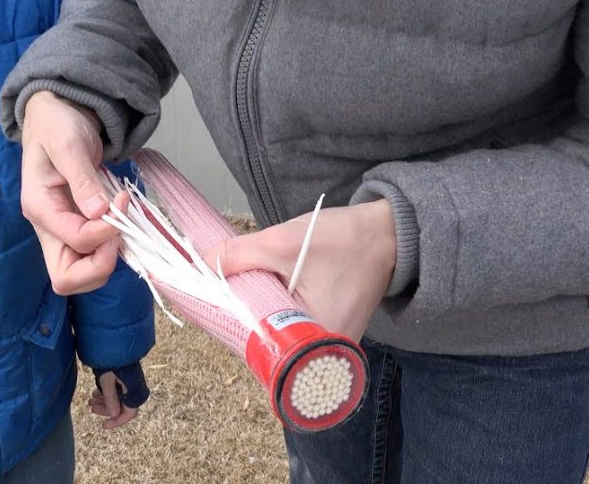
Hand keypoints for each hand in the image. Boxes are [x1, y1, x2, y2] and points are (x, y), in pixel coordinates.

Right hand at [20, 92, 128, 293]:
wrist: (57, 116)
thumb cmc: (58, 125)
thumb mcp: (69, 145)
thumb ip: (82, 179)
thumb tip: (99, 212)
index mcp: (39, 207)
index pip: (74, 240)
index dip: (103, 232)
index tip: (120, 203)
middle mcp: (47, 227)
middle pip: (66, 277)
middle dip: (99, 266)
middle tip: (119, 235)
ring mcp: (61, 231)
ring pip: (81, 274)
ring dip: (107, 259)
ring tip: (121, 225)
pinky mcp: (76, 228)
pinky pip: (92, 256)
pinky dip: (110, 250)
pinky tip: (119, 223)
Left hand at [89, 366, 147, 429]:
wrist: (113, 341)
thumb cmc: (111, 360)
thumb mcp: (107, 380)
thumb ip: (111, 399)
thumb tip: (113, 414)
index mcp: (133, 390)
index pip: (129, 413)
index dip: (117, 421)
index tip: (103, 425)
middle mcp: (133, 388)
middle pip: (121, 406)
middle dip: (105, 409)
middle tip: (91, 408)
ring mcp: (127, 382)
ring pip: (116, 398)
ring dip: (103, 402)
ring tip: (90, 401)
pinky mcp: (122, 377)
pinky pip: (115, 390)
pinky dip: (105, 393)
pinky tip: (95, 392)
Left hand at [205, 200, 396, 340]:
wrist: (386, 233)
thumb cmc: (345, 241)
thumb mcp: (284, 242)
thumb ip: (240, 255)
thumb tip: (202, 263)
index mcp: (317, 344)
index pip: (261, 350)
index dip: (233, 326)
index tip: (212, 305)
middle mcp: (325, 356)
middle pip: (267, 346)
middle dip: (243, 318)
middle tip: (223, 292)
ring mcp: (327, 346)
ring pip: (278, 335)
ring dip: (258, 312)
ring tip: (240, 289)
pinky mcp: (327, 333)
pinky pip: (291, 327)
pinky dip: (275, 309)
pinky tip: (262, 290)